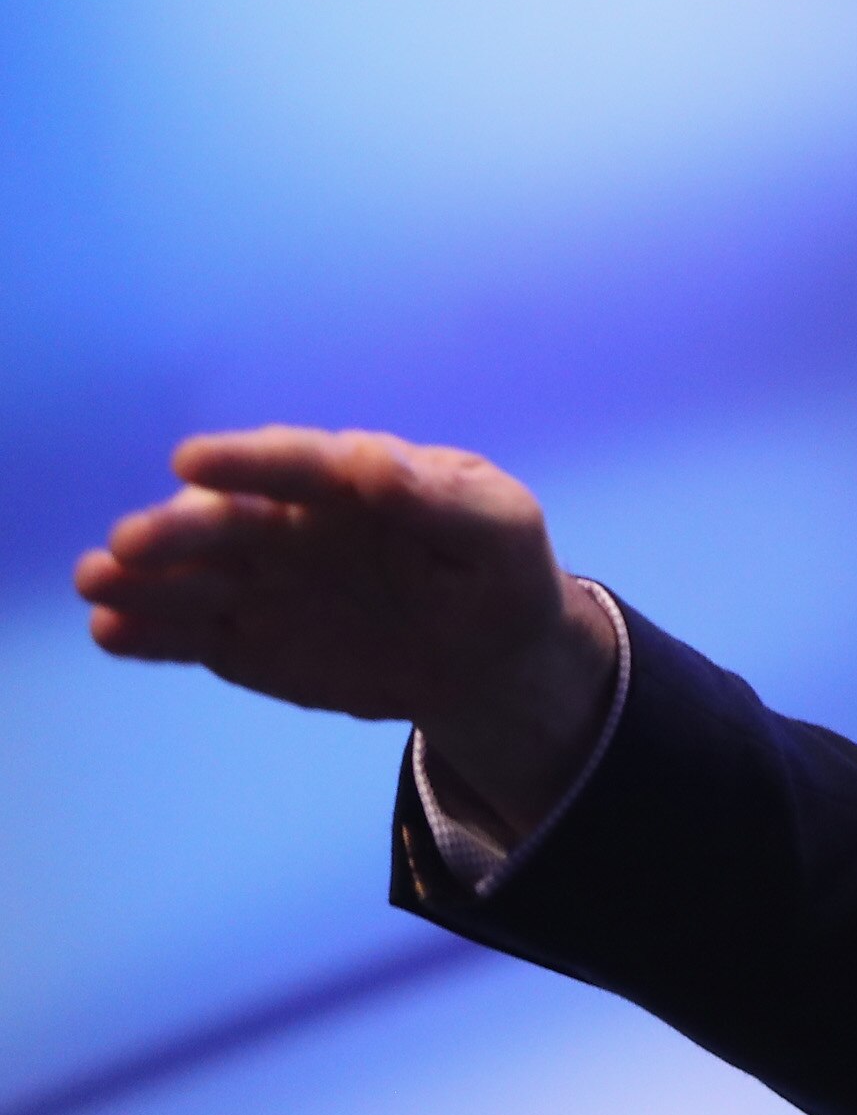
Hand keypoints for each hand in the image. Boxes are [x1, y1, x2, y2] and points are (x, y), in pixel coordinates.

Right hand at [75, 427, 616, 838]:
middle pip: (226, 518)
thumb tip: (373, 460)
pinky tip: (113, 634)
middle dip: (176, 529)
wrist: (490, 655)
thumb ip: (441, 498)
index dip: (246, 460)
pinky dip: (150, 635)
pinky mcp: (244, 637)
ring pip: (192, 575)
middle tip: (130, 545)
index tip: (192, 460)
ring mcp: (262, 580)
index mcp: (352, 480)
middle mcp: (291, 521)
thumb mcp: (499, 528)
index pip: (296, 462)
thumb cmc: (499, 570)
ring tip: (100, 583)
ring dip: (141, 579)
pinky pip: (191, 634)